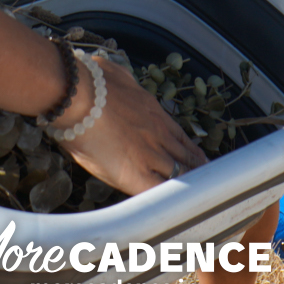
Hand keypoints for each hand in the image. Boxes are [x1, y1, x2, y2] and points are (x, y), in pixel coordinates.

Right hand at [59, 56, 207, 194]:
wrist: (79, 97)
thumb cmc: (92, 83)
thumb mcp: (117, 74)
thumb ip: (125, 81)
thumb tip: (121, 80)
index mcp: (154, 113)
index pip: (179, 137)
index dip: (189, 149)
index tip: (197, 157)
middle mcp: (158, 135)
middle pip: (185, 157)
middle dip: (194, 169)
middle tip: (205, 180)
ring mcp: (150, 156)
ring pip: (178, 176)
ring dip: (184, 185)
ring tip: (195, 198)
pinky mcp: (136, 176)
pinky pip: (158, 193)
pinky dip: (166, 201)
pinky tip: (173, 209)